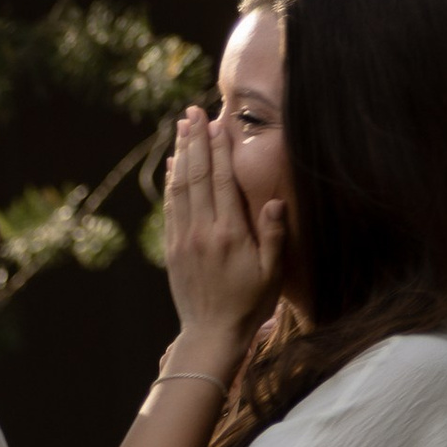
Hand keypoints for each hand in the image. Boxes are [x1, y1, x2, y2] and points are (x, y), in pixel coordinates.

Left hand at [161, 102, 283, 364]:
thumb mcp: (271, 274)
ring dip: (181, 154)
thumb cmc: (249, 305)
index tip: (217, 123)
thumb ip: (274, 236)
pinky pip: (171, 206)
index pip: (221, 181)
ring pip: (180, 186)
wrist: (211, 334)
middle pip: (197, 175)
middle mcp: (203, 231)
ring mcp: (184, 238)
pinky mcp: (173, 248)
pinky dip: (171, 181)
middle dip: (195, 140)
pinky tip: (173, 164)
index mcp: (230, 234)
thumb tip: (276, 201)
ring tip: (181, 127)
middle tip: (193, 112)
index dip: (218, 149)